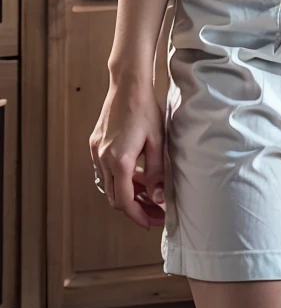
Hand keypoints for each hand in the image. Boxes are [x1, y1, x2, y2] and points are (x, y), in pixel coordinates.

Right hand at [89, 77, 165, 229]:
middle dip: (132, 208)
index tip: (150, 221)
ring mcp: (97, 151)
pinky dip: (117, 178)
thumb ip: (156, 173)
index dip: (137, 215)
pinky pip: (103, 170)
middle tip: (152, 209)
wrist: (128, 85)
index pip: (125, 201)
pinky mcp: (94, 143)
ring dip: (124, 193)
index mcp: (120, 161)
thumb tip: (158, 198)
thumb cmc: (145, 109)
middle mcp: (104, 159)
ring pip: (107, 184)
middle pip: (113, 197)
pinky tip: (133, 173)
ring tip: (145, 192)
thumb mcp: (157, 142)